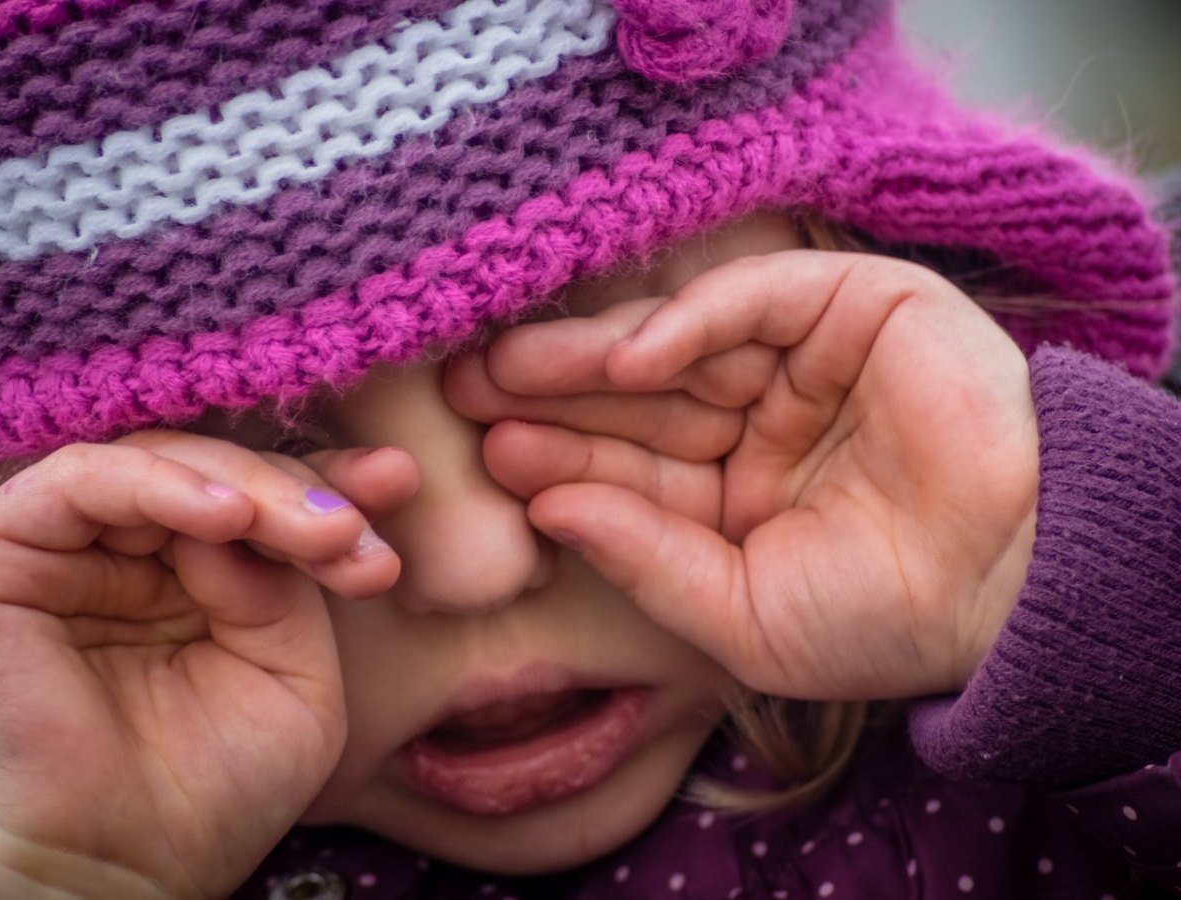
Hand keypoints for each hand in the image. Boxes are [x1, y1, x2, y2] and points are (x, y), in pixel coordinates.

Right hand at [0, 433, 415, 898]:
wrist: (114, 880)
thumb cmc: (210, 794)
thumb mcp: (293, 678)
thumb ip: (287, 589)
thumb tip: (261, 516)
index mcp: (208, 584)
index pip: (270, 504)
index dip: (332, 488)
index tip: (398, 484)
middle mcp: (140, 558)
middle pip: (226, 476)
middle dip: (304, 492)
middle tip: (357, 529)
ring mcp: (77, 552)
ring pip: (166, 464)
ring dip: (254, 488)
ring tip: (320, 530)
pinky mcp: (9, 552)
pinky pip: (83, 482)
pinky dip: (161, 485)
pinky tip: (231, 517)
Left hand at [447, 251, 1038, 699]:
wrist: (1009, 588)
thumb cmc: (880, 620)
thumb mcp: (738, 612)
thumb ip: (645, 559)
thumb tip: (548, 508)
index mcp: (738, 493)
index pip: (633, 467)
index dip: (563, 457)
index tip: (494, 454)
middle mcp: (763, 419)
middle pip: (641, 400)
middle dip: (556, 395)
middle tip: (468, 388)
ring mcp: (805, 359)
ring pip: (680, 346)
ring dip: (595, 356)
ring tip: (507, 366)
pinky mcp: (854, 306)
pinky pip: (755, 299)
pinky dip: (688, 322)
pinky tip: (622, 358)